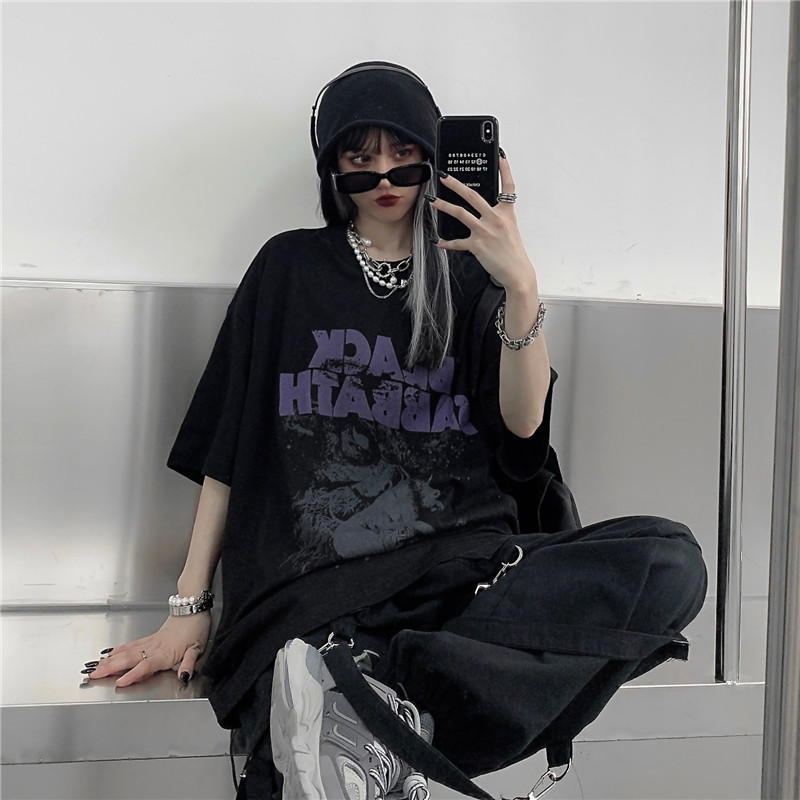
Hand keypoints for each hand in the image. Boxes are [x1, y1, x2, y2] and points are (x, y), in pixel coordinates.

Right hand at [86, 612, 210, 686]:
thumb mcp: (198, 648)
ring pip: (127, 651)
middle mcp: (155, 647)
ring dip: (111, 660)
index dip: (133, 674)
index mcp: (166, 652)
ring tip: (96, 666)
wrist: (193, 607)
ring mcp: (151, 641)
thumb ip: (189, 663)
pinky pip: (132, 643)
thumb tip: (184, 676)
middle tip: (94, 674)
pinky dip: (119, 649)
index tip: (120, 682)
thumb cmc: (197, 627)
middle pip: (130, 658)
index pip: (146, 666)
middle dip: (111, 668)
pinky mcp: (151, 637)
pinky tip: (110, 653)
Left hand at [430, 156, 537, 292]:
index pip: (508, 187)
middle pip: (473, 196)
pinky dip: (447, 242)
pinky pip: (457, 242)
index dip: (505, 170)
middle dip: (455, 185)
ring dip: (444, 206)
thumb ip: (497, 217)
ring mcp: (485, 231)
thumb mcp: (510, 229)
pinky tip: (439, 241)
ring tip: (432, 201)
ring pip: (460, 214)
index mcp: (506, 212)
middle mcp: (495, 218)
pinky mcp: (477, 245)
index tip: (500, 156)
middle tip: (444, 177)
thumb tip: (482, 211)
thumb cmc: (513, 252)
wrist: (517, 272)